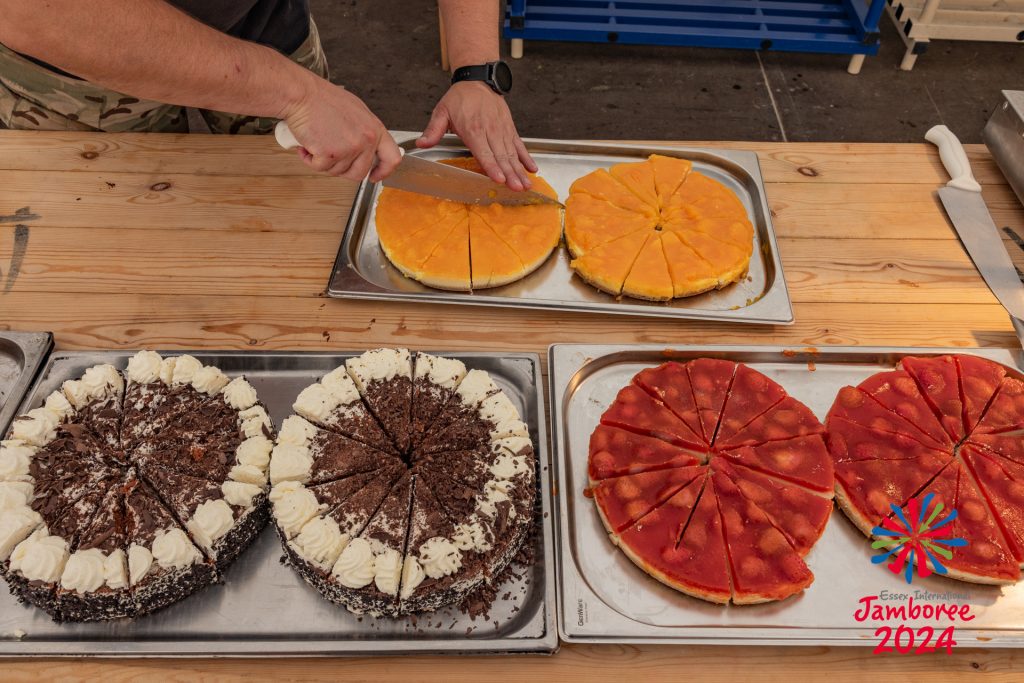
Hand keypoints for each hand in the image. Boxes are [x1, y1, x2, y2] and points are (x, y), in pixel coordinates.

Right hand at [282, 79, 401, 181]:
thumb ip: (365, 132)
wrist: (302, 94)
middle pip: (360, 172)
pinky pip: (320, 168)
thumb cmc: (323, 100)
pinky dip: (310, 160)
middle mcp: (366, 139)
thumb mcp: (356, 112)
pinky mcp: (330, 154)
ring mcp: (349, 148)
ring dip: (324, 162)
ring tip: (317, 142)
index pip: (392, 158)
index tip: (375, 176)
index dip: (383, 171)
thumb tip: (368, 149)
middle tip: (331, 157)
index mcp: (374, 129)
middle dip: (343, 170)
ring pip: (338, 172)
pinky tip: (307, 146)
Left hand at [417, 81, 537, 190]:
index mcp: (473, 129)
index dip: (492, 166)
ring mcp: (502, 130)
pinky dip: (527, 158)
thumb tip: (421, 143)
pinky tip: (532, 169)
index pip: (484, 152)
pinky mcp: (510, 128)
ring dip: (520, 170)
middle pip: (501, 156)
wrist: (478, 80)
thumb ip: (433, 130)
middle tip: (516, 188)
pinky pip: (519, 145)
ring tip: (526, 185)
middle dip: (510, 174)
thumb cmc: (460, 98)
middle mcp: (490, 130)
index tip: (499, 178)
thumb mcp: (442, 111)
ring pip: (512, 153)